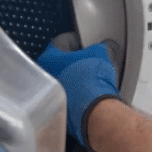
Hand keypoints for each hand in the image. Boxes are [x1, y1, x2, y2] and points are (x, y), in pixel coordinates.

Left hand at [37, 34, 120, 151]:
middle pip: (61, 63)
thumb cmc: (92, 83)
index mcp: (48, 59)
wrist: (96, 111)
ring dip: (77, 78)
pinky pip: (71, 96)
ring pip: (66, 81)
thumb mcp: (102, 54)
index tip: (86, 43)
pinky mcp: (61, 111)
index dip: (78, 40)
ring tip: (93, 77)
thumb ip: (102, 47)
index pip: (61, 41)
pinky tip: (92, 92)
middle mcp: (45, 78)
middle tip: (90, 59)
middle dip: (76, 60)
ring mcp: (51, 96)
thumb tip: (106, 47)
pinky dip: (79, 93)